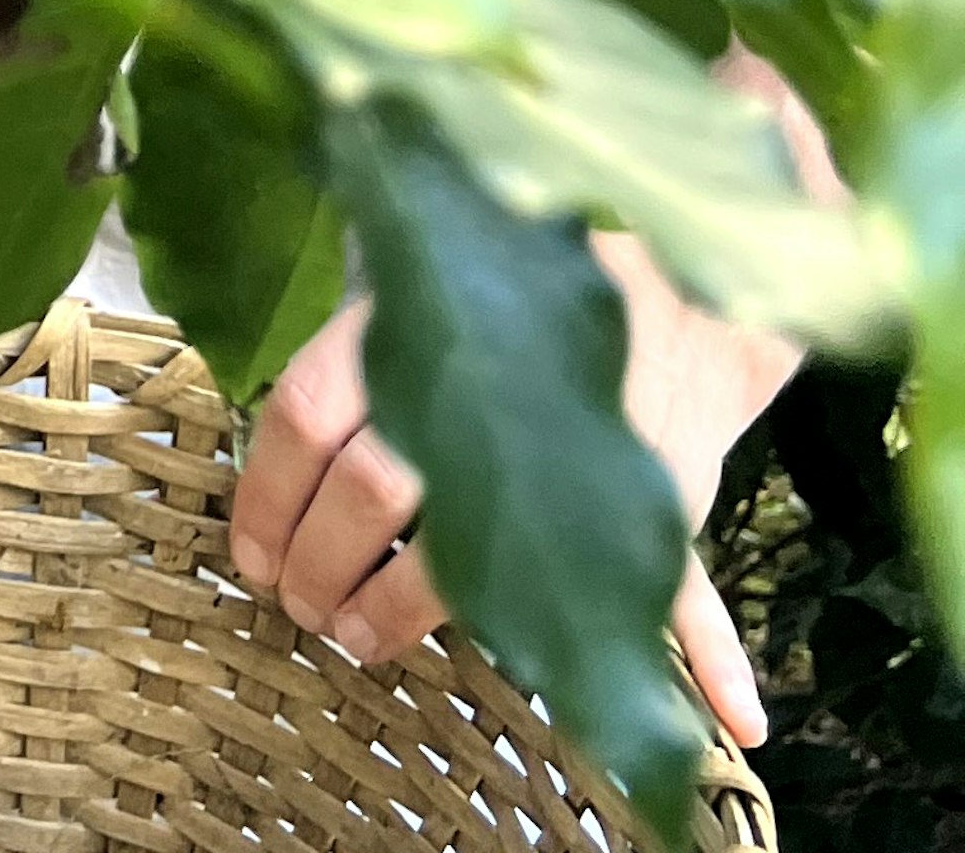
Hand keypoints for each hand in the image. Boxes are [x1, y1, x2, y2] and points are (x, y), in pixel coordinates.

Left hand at [228, 262, 792, 746]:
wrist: (670, 281)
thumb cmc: (514, 279)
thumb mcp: (422, 269)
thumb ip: (354, 314)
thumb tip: (261, 342)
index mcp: (409, 329)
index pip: (306, 414)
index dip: (267, 492)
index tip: (249, 554)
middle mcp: (479, 393)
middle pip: (369, 488)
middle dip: (319, 559)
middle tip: (299, 607)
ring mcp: (571, 454)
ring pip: (472, 548)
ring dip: (403, 609)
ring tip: (359, 637)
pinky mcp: (658, 501)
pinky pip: (694, 586)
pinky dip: (716, 656)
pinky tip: (737, 717)